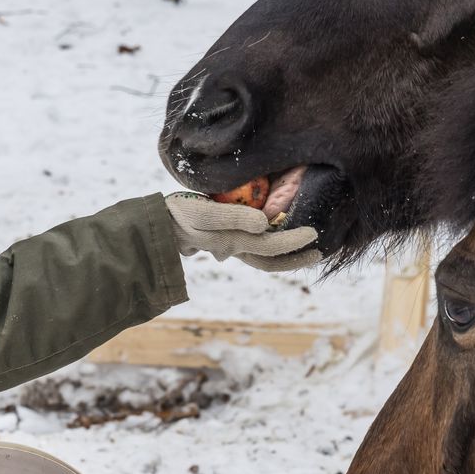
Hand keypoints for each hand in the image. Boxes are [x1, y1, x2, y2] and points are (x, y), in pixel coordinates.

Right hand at [165, 193, 320, 271]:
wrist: (156, 224)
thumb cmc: (179, 214)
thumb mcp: (204, 213)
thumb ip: (233, 217)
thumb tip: (265, 224)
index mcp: (232, 243)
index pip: (270, 246)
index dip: (293, 241)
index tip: (314, 233)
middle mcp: (233, 249)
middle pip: (270, 260)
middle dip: (294, 258)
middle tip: (318, 251)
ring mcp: (228, 247)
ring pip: (262, 257)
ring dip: (284, 255)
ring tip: (304, 248)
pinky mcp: (223, 240)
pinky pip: (252, 248)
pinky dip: (269, 247)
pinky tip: (277, 237)